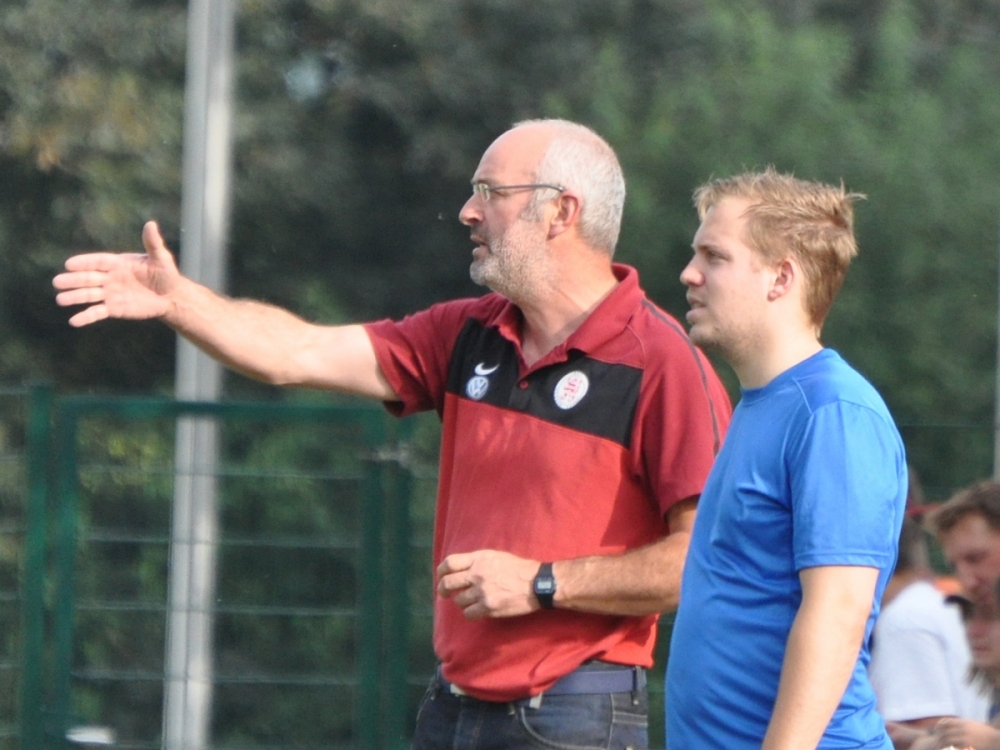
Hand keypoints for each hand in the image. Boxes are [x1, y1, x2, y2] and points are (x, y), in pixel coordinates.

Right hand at [53, 221, 180, 326]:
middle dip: (73, 280)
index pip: (98, 261)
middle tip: (57, 282)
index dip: (84, 263)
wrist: (171, 296)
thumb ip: (153, 244)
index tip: (69, 264)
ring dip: (75, 297)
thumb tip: (150, 224)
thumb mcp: (161, 258)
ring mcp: (110, 293)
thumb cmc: (165, 274)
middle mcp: (110, 278)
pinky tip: (74, 321)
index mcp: (118, 263)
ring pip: (90, 295)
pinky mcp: (114, 308)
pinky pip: (97, 312)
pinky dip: (86, 316)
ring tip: (60, 300)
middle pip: (89, 278)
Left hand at [436, 550, 540, 618]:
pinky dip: (470, 613)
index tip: (441, 576)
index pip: (450, 563)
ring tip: (470, 601)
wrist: (537, 584)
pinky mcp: (488, 607)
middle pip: (448, 583)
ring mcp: (482, 592)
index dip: (441, 571)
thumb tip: (462, 570)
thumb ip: (478, 562)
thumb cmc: (519, 568)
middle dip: (443, 590)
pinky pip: (469, 613)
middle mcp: (478, 574)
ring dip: (462, 602)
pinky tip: (477, 610)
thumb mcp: (496, 556)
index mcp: (479, 559)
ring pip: (459, 601)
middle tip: (445, 594)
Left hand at [927, 717, 998, 749]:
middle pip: (945, 730)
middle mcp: (963, 728)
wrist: (995, 739)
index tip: (937, 728)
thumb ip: (963, 724)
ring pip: (949, 738)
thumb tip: (954, 723)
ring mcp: (965, 736)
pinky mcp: (968, 744)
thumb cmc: (984, 732)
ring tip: (940, 745)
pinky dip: (953, 746)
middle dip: (939, 734)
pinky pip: (956, 745)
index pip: (946, 721)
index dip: (940, 724)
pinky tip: (953, 748)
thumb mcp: (972, 724)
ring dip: (944, 741)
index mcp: (963, 722)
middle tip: (936, 738)